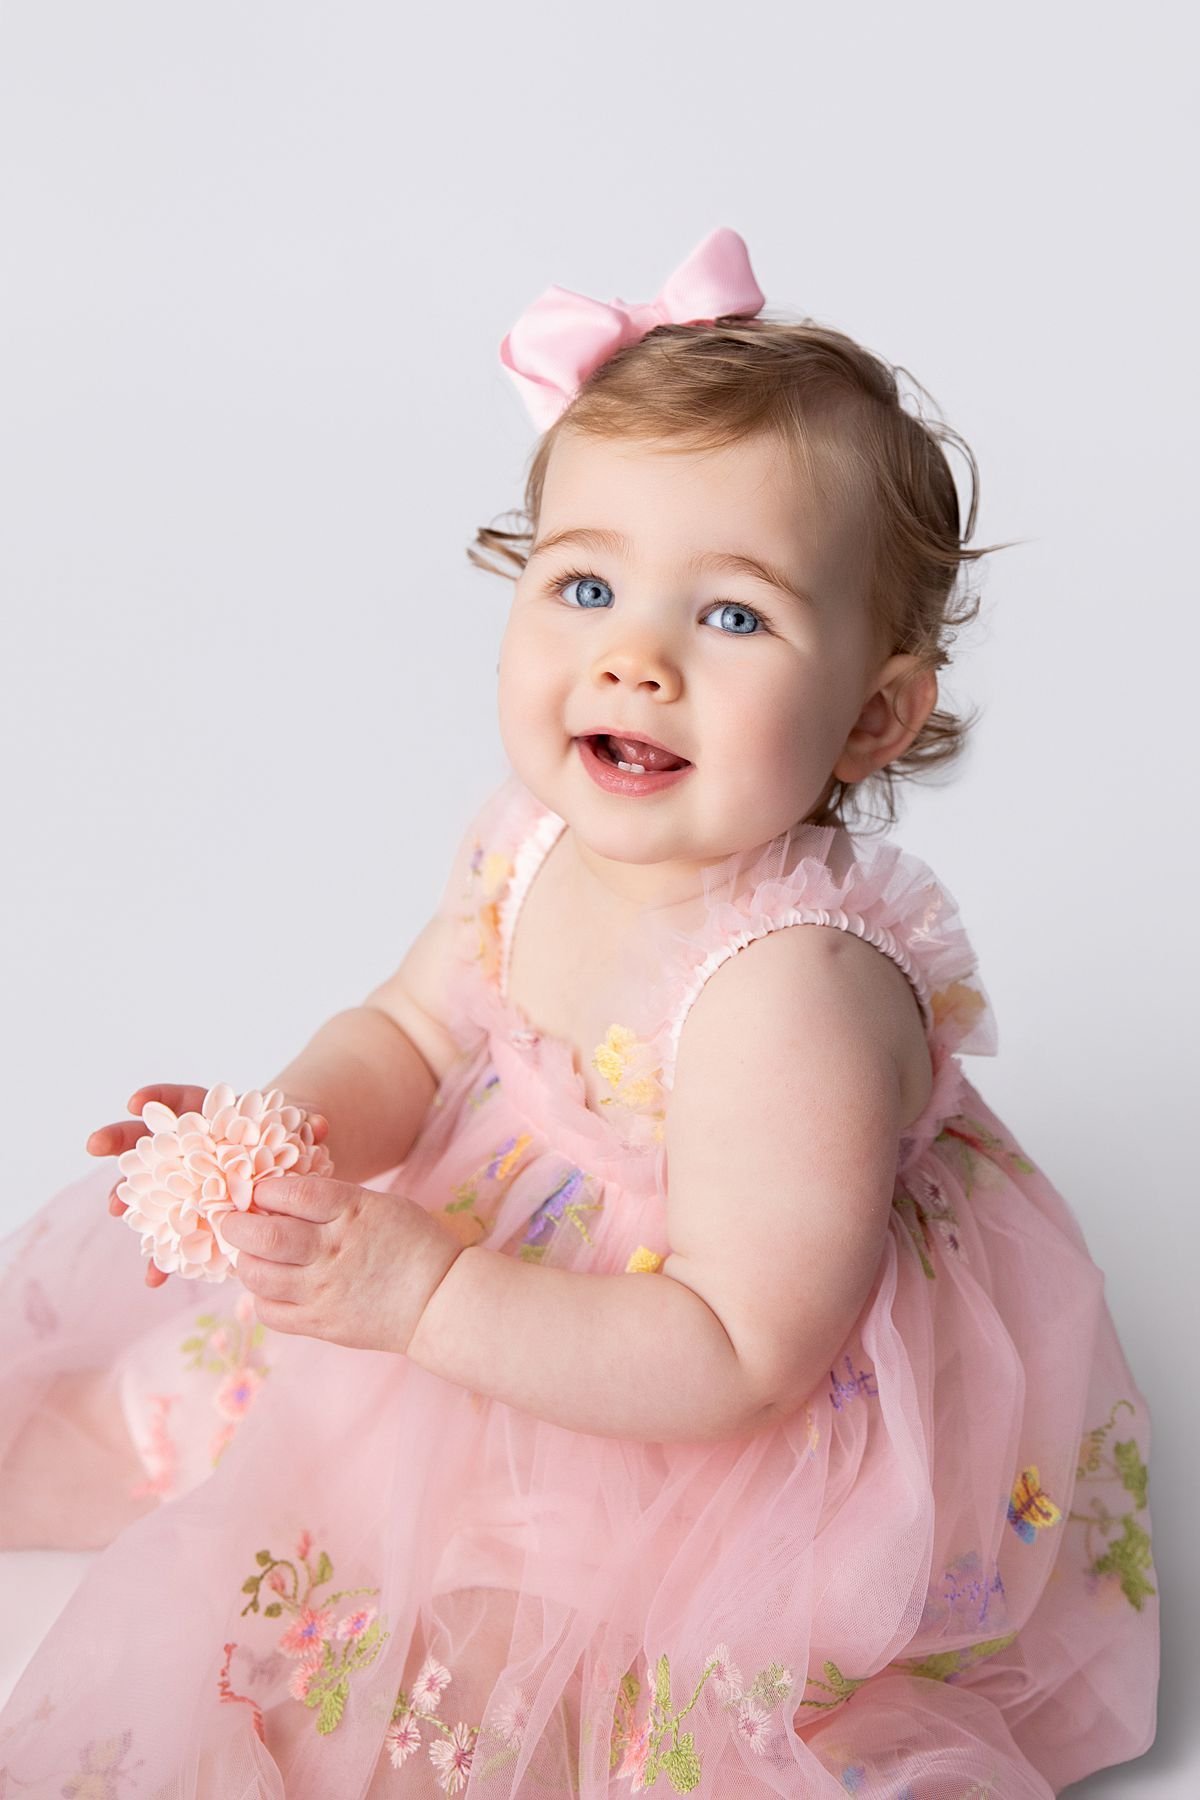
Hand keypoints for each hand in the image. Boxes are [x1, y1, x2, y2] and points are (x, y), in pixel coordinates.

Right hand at [86, 1085, 329, 1288]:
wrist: (292, 1169)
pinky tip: (153, 1276)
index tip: (136, 1101)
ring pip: (148, 1187)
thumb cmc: (291, 1140)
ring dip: (128, 1196)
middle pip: (147, 1139)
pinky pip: (171, 1236)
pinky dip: (163, 1256)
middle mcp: (188, 1148)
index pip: (178, 1101)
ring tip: (116, 1208)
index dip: (157, 1098)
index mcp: (210, 1117)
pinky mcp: (193, 1219)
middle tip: (94, 1143)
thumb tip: (322, 1125)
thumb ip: (306, 1125)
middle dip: (119, 1139)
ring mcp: (185, 1184)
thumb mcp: (299, 1129)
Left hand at [219, 1173, 462, 1353]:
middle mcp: (333, 1250)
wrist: (440, 1299)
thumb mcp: (379, 1204)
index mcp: (352, 1212)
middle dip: (236, 1225)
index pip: (292, 1193)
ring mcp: (325, 1290)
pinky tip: (268, 1286)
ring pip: (259, 1276)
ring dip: (243, 1261)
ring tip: (247, 1254)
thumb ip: (333, 1201)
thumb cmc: (412, 1243)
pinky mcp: (321, 1323)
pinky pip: (270, 1312)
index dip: (265, 1189)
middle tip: (230, 1221)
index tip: (256, 1191)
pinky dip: (259, 1297)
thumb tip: (278, 1198)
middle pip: (266, 1236)